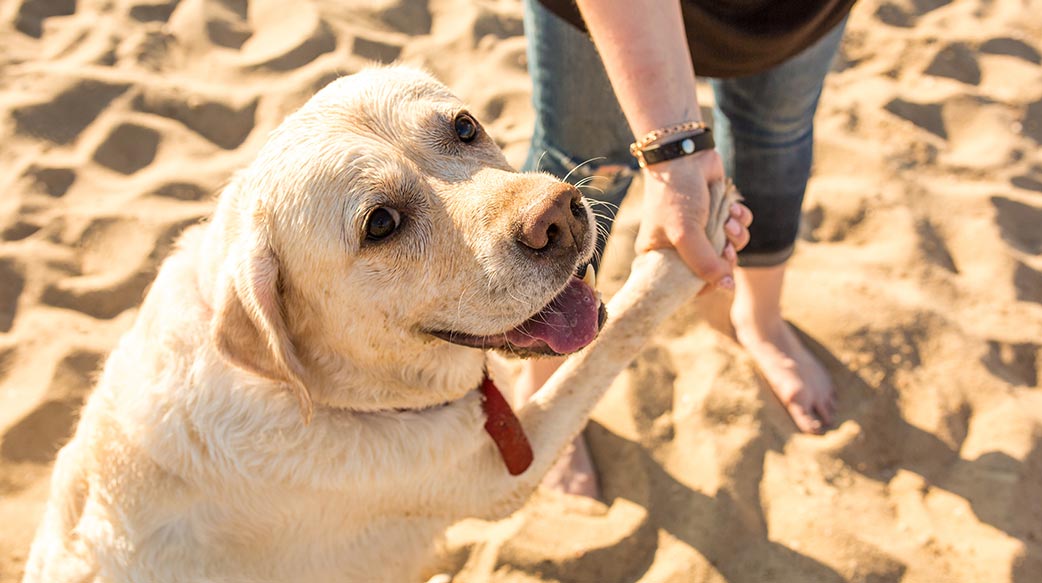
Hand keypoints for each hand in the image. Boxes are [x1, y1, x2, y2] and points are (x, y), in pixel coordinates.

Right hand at [635, 149, 752, 289]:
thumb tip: (728, 287)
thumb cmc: (676, 196)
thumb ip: (705, 264)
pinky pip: (739, 228)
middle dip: (725, 259)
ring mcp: (702, 230)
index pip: (684, 285)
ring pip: (731, 249)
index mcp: (661, 256)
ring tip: (727, 221)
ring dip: (735, 237)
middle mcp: (681, 246)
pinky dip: (740, 220)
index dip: (704, 285)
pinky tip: (732, 208)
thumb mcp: (686, 234)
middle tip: (726, 249)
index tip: (716, 278)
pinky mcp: (720, 213)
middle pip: (713, 270)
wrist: (685, 155)